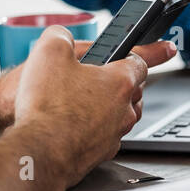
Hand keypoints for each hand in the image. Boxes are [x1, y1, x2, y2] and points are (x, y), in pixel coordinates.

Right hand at [0, 39, 175, 146]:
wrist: (40, 152)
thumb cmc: (48, 106)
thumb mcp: (48, 52)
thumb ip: (61, 37)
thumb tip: (62, 36)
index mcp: (120, 81)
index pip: (140, 62)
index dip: (138, 54)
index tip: (149, 51)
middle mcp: (124, 109)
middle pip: (134, 90)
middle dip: (121, 81)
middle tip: (100, 76)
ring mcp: (115, 134)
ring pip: (123, 116)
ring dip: (110, 106)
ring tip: (87, 100)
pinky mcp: (102, 154)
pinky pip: (107, 136)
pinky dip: (97, 129)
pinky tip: (76, 125)